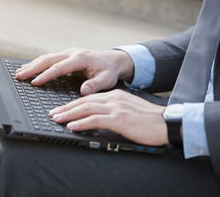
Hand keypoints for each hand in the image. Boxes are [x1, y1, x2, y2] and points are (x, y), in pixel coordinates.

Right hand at [16, 48, 133, 94]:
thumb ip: (95, 85)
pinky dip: (38, 63)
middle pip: (48, 59)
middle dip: (32, 68)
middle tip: (19, 76)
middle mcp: (72, 53)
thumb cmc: (110, 71)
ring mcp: (68, 52)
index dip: (45, 75)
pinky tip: (29, 68)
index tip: (34, 83)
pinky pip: (50, 58)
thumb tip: (84, 91)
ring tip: (19, 72)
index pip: (59, 68)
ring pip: (46, 57)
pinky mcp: (66, 55)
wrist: (114, 60)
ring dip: (32, 65)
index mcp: (80, 59)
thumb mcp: (107, 80)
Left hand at [49, 89, 167, 145]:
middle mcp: (112, 99)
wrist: (167, 122)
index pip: (88, 98)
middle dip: (66, 108)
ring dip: (69, 114)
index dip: (72, 104)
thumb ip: (112, 110)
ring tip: (56, 119)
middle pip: (83, 101)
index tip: (61, 109)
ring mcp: (115, 108)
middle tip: (53, 113)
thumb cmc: (148, 120)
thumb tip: (96, 117)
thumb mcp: (127, 110)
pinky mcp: (119, 119)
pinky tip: (72, 126)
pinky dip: (81, 123)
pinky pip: (95, 119)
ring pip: (86, 108)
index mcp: (114, 96)